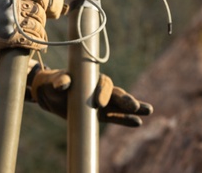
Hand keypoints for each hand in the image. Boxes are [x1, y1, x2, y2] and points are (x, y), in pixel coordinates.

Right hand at [0, 0, 46, 53]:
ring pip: (36, 26)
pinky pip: (30, 40)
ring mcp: (11, 22)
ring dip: (40, 32)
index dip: (41, 0)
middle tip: (39, 22)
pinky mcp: (10, 38)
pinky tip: (40, 45)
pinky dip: (37, 44)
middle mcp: (11, 7)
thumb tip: (30, 1)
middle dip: (40, 18)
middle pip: (37, 11)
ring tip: (40, 35)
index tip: (42, 4)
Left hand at [30, 67, 153, 126]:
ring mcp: (103, 102)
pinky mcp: (100, 114)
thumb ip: (60, 80)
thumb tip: (64, 83)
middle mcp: (100, 89)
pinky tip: (138, 122)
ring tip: (149, 110)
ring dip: (133, 108)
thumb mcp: (55, 81)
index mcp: (92, 78)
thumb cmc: (54, 84)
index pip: (103, 84)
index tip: (98, 104)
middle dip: (126, 100)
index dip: (103, 92)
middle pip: (116, 93)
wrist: (52, 94)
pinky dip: (126, 119)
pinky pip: (115, 117)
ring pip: (120, 105)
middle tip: (134, 106)